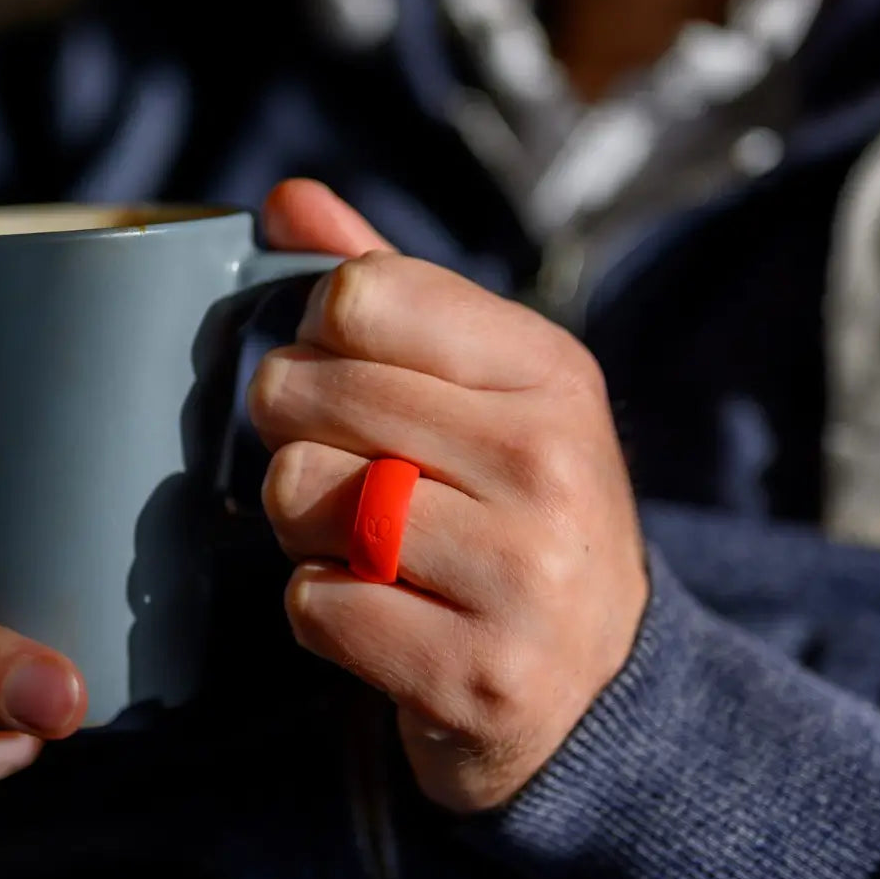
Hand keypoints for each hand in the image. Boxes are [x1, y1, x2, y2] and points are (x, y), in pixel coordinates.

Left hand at [251, 180, 648, 812]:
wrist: (592, 679)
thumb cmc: (515, 512)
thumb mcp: (483, 390)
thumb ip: (391, 291)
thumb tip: (287, 199)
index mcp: (552, 372)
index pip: (360, 295)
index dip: (322, 335)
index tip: (354, 377)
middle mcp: (548, 464)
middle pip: (307, 392)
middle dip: (298, 432)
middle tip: (355, 469)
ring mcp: (521, 577)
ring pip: (298, 494)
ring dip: (306, 524)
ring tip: (371, 543)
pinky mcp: (476, 676)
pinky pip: (310, 603)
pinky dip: (321, 606)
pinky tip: (383, 612)